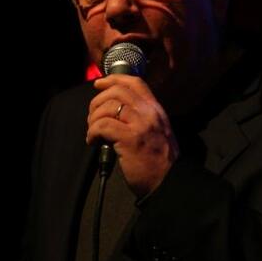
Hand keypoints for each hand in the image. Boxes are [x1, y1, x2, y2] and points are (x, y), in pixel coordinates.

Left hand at [87, 74, 179, 196]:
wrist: (169, 182)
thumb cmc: (159, 160)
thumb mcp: (158, 130)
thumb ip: (143, 117)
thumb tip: (117, 109)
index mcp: (155, 109)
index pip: (135, 82)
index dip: (113, 79)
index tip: (99, 84)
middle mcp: (149, 112)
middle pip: (117, 91)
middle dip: (98, 100)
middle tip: (92, 115)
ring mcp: (140, 125)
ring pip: (108, 107)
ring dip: (94, 118)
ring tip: (93, 131)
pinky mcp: (129, 139)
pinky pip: (103, 126)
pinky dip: (93, 132)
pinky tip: (94, 141)